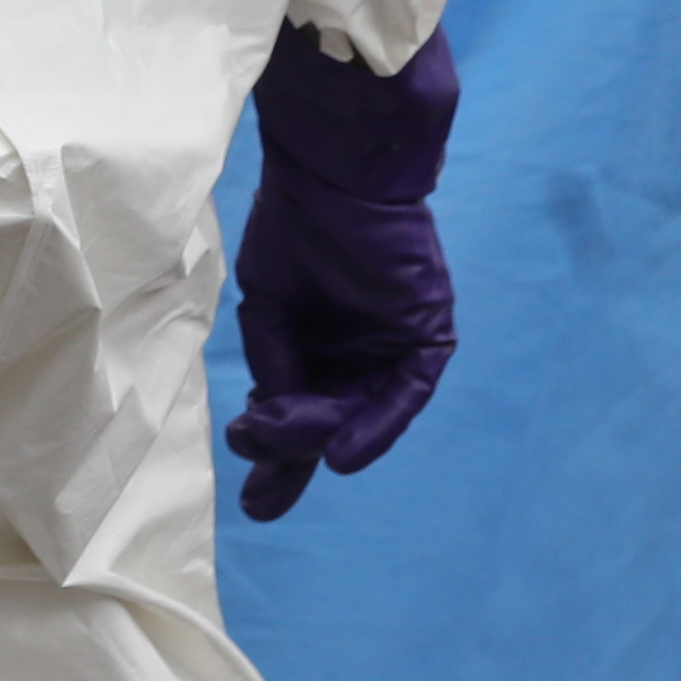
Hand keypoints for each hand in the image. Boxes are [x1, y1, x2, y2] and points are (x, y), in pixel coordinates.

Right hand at [226, 20, 459, 521]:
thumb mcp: (268, 310)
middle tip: (262, 506)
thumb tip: (268, 425)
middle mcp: (360, 352)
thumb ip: (277, 369)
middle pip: (332, 423)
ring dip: (326, 436)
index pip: (301, 410)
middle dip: (297, 463)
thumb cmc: (296, 228)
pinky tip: (342, 453)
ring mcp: (395, 346)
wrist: (332, 173)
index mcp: (320, 345)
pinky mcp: (427, 336)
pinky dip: (377, 425)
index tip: (253, 496)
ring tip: (291, 449)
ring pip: (364, 413)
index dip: (277, 453)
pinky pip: (406, 394)